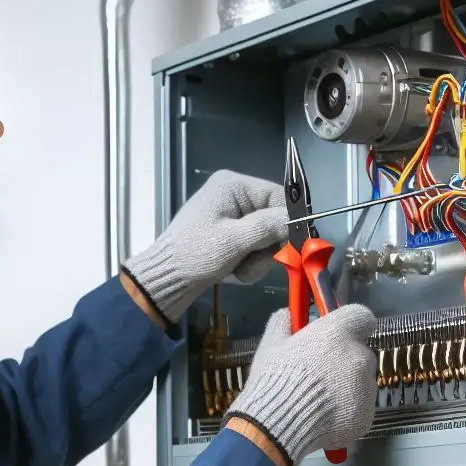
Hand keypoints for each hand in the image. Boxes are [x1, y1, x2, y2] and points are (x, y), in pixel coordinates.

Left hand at [122, 170, 287, 323]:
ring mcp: (231, 215)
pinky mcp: (229, 234)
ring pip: (266, 237)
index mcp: (233, 185)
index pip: (279, 197)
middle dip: (267, 247)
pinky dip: (248, 262)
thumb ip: (269, 227)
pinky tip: (235, 271)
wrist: (166, 280)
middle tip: (252, 264)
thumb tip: (300, 220)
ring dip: (258, 259)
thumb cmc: (195, 255)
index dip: (288, 223)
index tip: (294, 246)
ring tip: (239, 270)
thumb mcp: (234, 241)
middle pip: (274, 219)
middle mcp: (234, 195)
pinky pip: (253, 246)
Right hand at [223, 305, 377, 465]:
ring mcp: (366, 388)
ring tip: (318, 401)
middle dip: (345, 360)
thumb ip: (284, 323)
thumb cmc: (273, 381)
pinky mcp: (367, 416)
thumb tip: (290, 315)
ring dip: (348, 386)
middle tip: (319, 374)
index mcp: (337, 334)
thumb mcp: (270, 344)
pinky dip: (348, 410)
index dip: (351, 324)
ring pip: (362, 381)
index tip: (338, 334)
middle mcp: (358, 357)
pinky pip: (361, 407)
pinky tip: (323, 417)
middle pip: (361, 351)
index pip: (361, 316)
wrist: (277, 427)